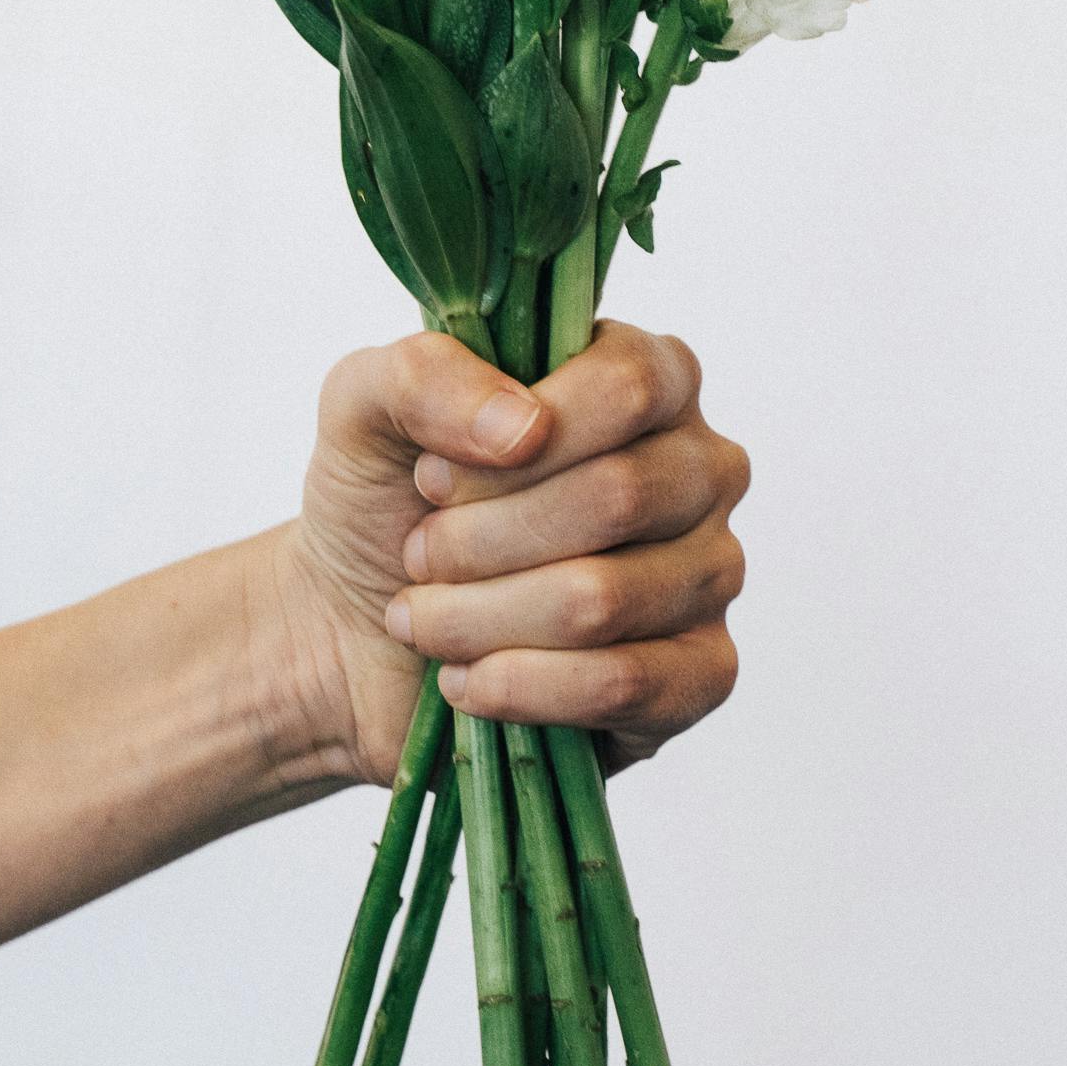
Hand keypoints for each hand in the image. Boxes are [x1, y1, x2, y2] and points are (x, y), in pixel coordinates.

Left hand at [272, 323, 748, 789]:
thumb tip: (523, 428)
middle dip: (485, 538)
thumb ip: (424, 377)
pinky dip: (522, 689)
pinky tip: (466, 680)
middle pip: (619, 495)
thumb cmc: (385, 501)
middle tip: (420, 554)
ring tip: (423, 619)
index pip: (629, 386)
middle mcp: (699, 466)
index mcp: (648, 376)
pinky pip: (626, 684)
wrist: (355, 630)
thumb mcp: (364, 404)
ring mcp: (711, 571)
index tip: (431, 478)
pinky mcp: (700, 672)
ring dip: (482, 618)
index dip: (519, 440)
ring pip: (605, 599)